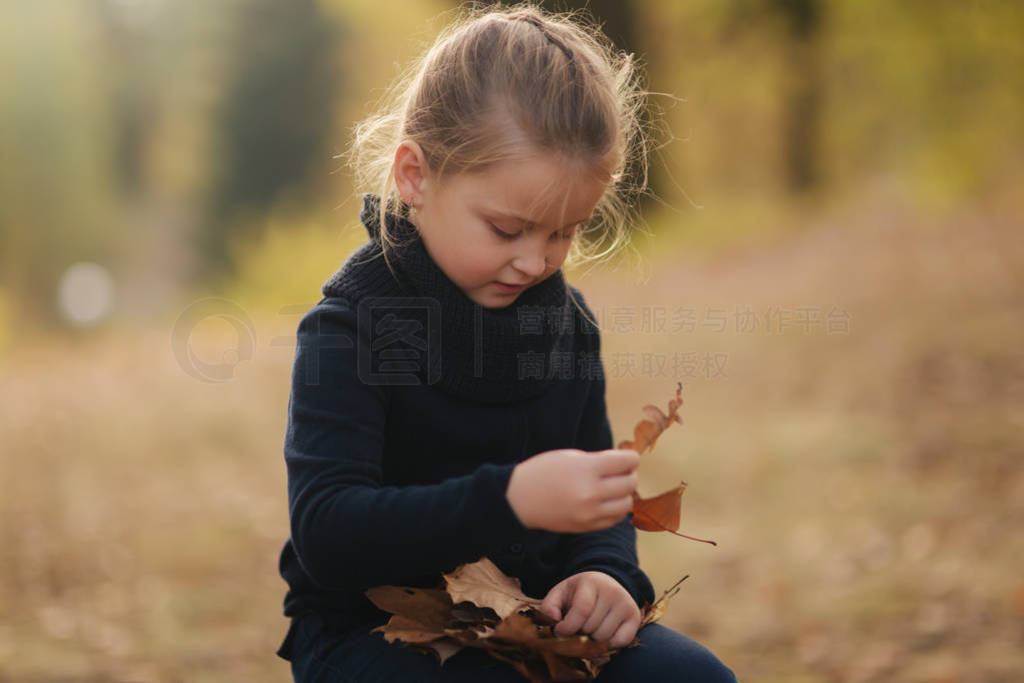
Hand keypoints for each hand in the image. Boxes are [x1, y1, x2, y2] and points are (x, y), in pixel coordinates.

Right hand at [506, 448, 638, 532]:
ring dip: (624, 494)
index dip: (630, 458)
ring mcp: (589, 512)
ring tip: (613, 489)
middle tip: (619, 473)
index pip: (627, 462)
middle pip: (630, 483)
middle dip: (628, 475)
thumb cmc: (544, 472)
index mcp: (586, 469)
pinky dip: (616, 510)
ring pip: (626, 504)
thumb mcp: (571, 457)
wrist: (520, 499)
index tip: (626, 459)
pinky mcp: (586, 527)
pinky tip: (606, 502)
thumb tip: (626, 465)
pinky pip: (615, 519)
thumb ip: (599, 460)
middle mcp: (590, 492)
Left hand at [540, 571, 641, 648]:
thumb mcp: (560, 593)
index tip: (559, 631)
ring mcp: (626, 604)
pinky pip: (619, 642)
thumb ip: (549, 606)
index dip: (567, 627)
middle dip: (579, 632)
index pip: (581, 611)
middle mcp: (612, 592)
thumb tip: (554, 621)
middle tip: (577, 626)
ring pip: (604, 638)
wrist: (604, 584)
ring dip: (592, 639)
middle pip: (591, 628)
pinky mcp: (635, 617)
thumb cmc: (578, 593)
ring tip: (589, 628)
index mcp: (591, 582)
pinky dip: (608, 644)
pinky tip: (602, 633)